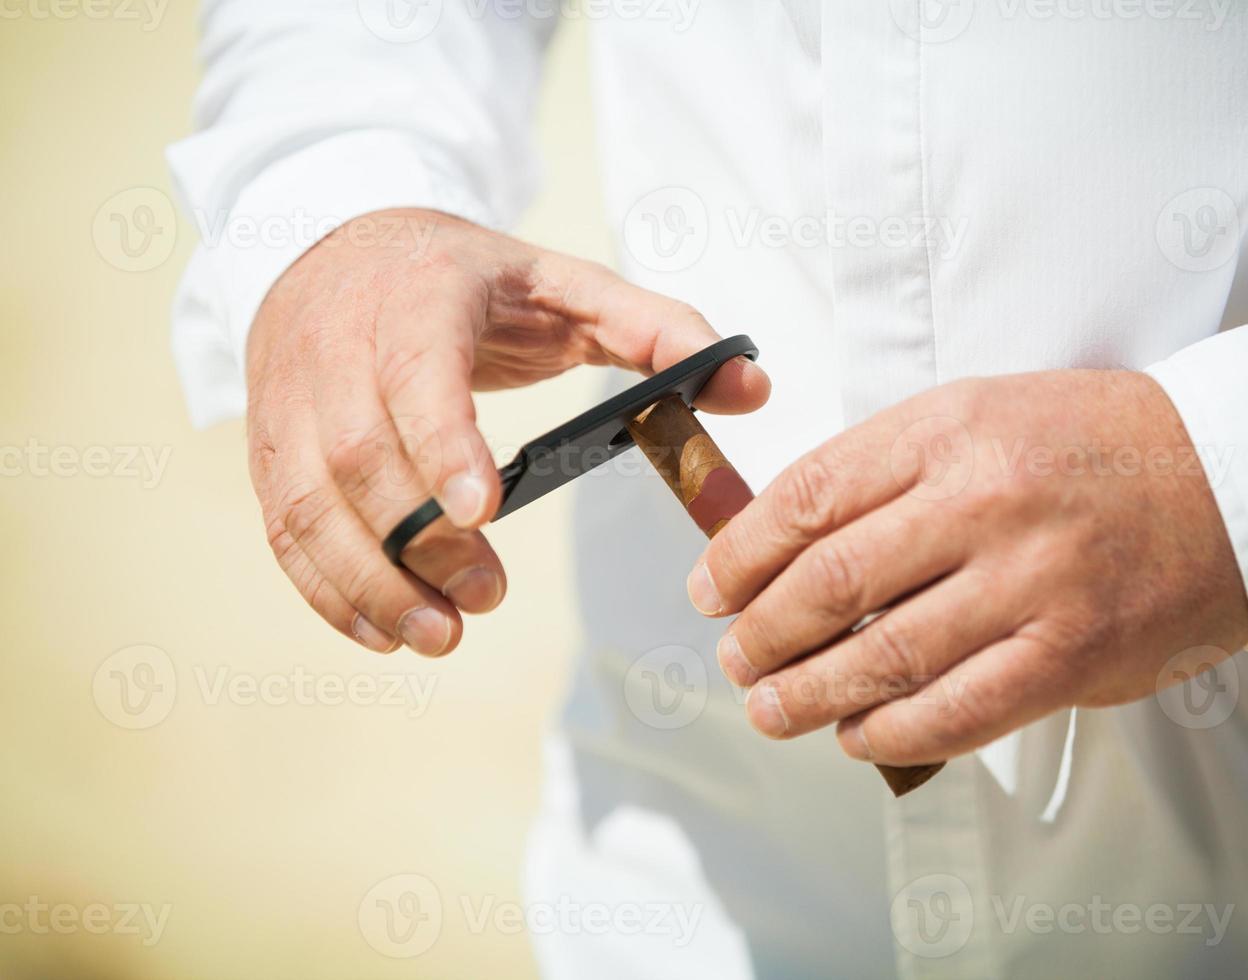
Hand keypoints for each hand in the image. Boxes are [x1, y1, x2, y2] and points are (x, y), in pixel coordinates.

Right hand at [246, 209, 768, 655]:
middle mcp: (339, 349)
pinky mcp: (271, 447)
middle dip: (423, 541)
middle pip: (363, 456)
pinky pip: (283, 530)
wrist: (335, 244)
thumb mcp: (563, 284)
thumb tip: (752, 386)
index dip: (442, 442)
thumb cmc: (464, 279)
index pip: (418, 373)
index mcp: (419, 301)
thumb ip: (658, 329)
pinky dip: (325, 590)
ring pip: (310, 504)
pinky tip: (381, 634)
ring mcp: (293, 401)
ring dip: (370, 583)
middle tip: (489, 597)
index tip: (483, 512)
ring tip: (437, 636)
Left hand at [687, 371, 1247, 765]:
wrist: (1232, 473)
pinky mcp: (1071, 654)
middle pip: (831, 581)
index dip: (741, 552)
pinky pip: (955, 712)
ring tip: (770, 708)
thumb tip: (791, 543)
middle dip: (762, 631)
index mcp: (950, 427)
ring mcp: (1031, 582)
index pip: (809, 496)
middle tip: (734, 656)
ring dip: (807, 693)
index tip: (712, 585)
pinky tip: (856, 735)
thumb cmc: (1095, 444)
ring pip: (883, 655)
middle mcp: (984, 500)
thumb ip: (891, 469)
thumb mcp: (982, 413)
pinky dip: (890, 734)